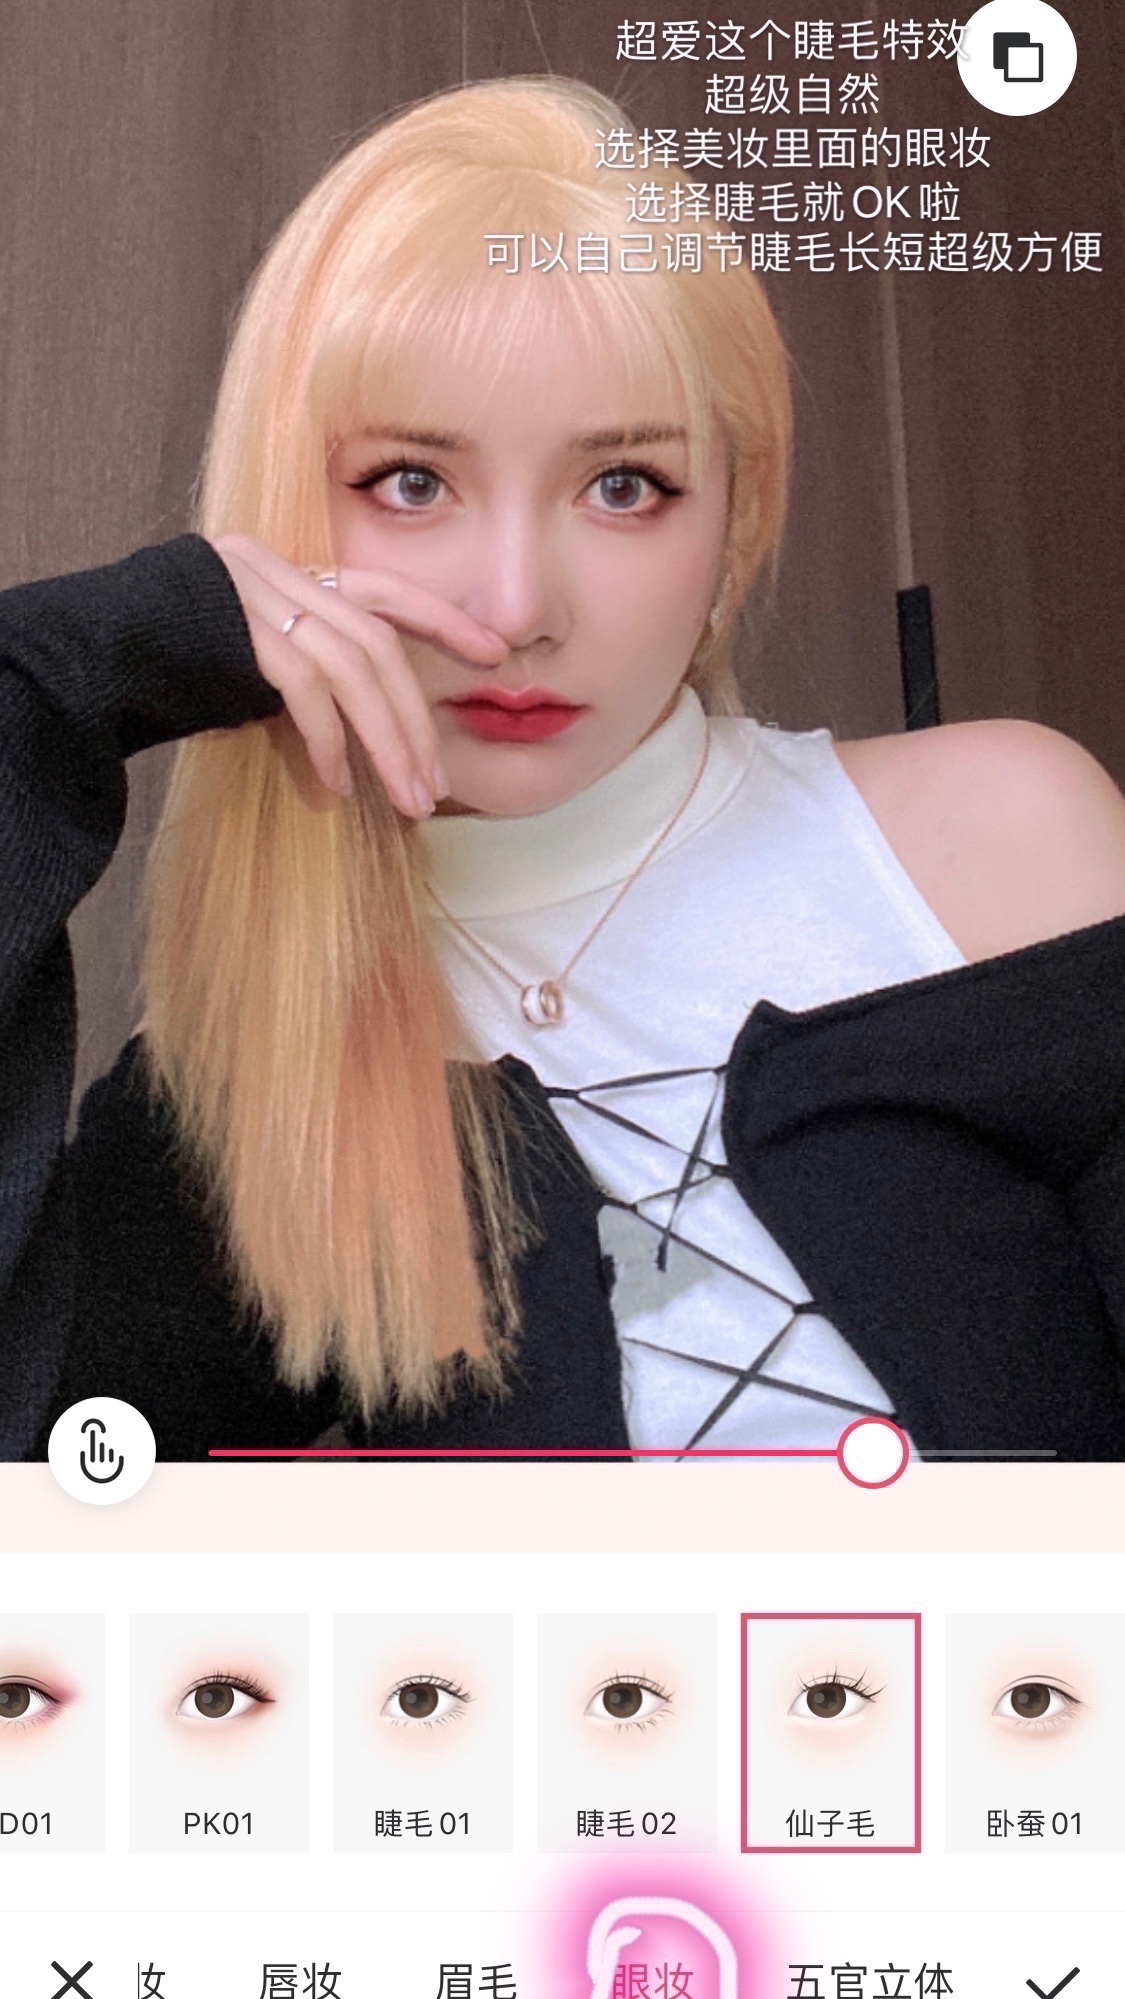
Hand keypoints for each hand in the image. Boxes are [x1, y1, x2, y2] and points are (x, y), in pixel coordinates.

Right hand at [208, 532, 508, 816]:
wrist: (98, 661)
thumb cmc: (181, 676)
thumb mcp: (258, 670)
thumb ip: (315, 680)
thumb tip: (373, 741)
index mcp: (294, 574)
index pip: (387, 591)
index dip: (443, 620)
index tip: (493, 654)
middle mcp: (280, 572)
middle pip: (376, 646)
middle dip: (414, 720)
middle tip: (437, 785)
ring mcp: (257, 594)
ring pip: (353, 669)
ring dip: (386, 742)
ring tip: (407, 799)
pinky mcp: (238, 631)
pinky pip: (305, 691)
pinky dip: (328, 742)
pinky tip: (338, 786)